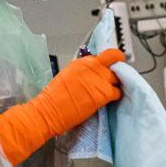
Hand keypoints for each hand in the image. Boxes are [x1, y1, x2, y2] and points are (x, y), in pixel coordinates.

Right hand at [0, 49, 125, 164]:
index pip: (106, 55)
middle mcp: (91, 66)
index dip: (113, 61)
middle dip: (116, 72)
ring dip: (116, 85)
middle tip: (114, 81)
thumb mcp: (67, 76)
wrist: (47, 111)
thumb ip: (83, 73)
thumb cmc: (53, 99)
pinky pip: (117, 93)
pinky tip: (107, 101)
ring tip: (108, 93)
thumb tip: (93, 76)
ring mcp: (98, 79)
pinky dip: (115, 97)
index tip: (113, 67)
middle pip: (115, 64)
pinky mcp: (103, 93)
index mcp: (81, 62)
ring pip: (118, 78)